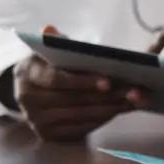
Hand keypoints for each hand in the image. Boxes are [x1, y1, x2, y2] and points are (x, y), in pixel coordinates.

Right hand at [14, 25, 143, 140]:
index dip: (83, 81)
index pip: (56, 79)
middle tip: (136, 90)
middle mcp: (28, 100)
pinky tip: (121, 109)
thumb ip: (56, 41)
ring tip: (136, 99)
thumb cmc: (50, 64)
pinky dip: (103, 119)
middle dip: (108, 96)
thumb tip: (48, 29)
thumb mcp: (50, 50)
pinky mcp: (47, 135)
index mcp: (28, 74)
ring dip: (112, 108)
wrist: (32, 90)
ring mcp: (36, 120)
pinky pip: (81, 128)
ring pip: (81, 115)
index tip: (108, 81)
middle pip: (74, 100)